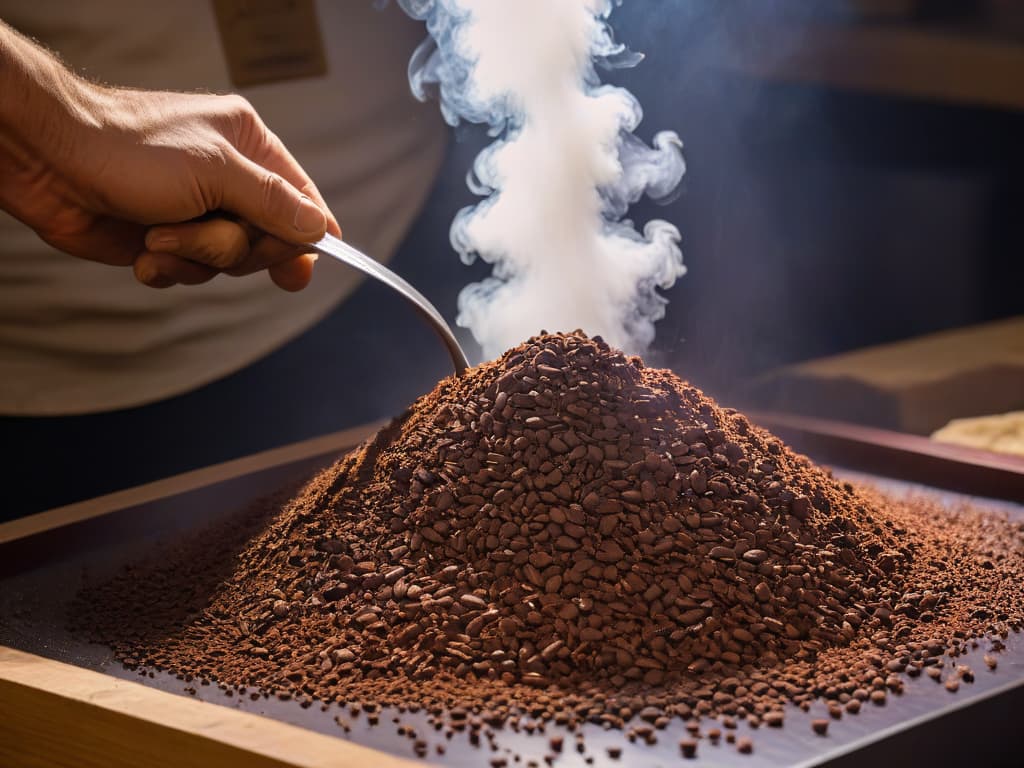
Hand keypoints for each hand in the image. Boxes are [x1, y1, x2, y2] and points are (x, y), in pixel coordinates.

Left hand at [0, 23, 337, 290]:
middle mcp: (227, 179)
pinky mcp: (166, 238)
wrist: (49, 162)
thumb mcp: (217, 172)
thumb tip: (319, 229)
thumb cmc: (131, 151)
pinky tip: (144, 252)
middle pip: (267, 239)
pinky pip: (190, 272)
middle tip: (203, 232)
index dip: (307, 236)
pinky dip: (167, 268)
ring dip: (192, 256)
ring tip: (157, 236)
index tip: (302, 270)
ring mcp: (196, 210)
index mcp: (248, 146)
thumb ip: (275, 203)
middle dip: (232, 247)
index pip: (301, 198)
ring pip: (226, 261)